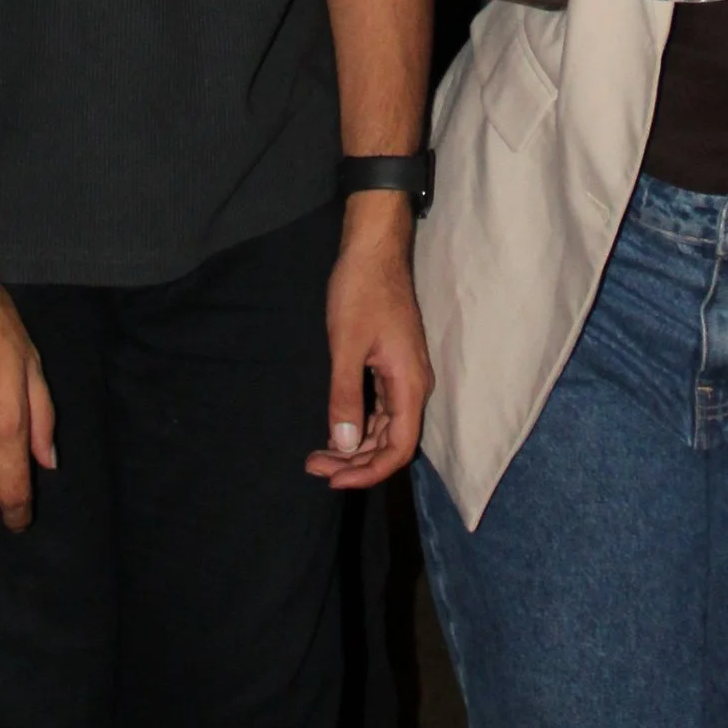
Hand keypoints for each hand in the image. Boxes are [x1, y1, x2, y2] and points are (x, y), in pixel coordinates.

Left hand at [309, 192, 429, 489]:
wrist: (374, 249)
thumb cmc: (361, 292)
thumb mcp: (346, 346)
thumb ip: (346, 398)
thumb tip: (345, 447)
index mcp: (410, 384)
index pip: (399, 448)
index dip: (368, 471)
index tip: (333, 479)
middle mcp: (413, 385)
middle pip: (391, 442)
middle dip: (355, 462)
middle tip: (314, 466)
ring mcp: (404, 375)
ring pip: (385, 427)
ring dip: (355, 446)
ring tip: (318, 455)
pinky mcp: (392, 365)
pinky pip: (381, 407)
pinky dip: (359, 423)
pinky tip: (336, 429)